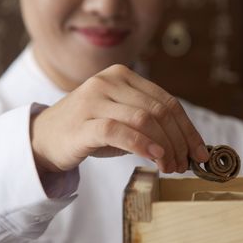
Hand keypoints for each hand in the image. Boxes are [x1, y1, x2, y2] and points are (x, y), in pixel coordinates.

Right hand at [30, 64, 209, 173]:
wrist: (43, 138)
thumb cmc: (89, 130)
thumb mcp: (123, 119)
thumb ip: (150, 123)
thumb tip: (187, 147)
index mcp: (124, 77)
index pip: (167, 102)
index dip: (188, 129)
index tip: (199, 152)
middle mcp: (110, 82)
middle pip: (160, 111)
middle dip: (179, 141)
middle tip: (185, 164)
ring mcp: (94, 99)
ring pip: (145, 120)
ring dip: (165, 147)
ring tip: (171, 166)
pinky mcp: (83, 122)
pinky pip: (120, 131)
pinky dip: (143, 145)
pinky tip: (156, 158)